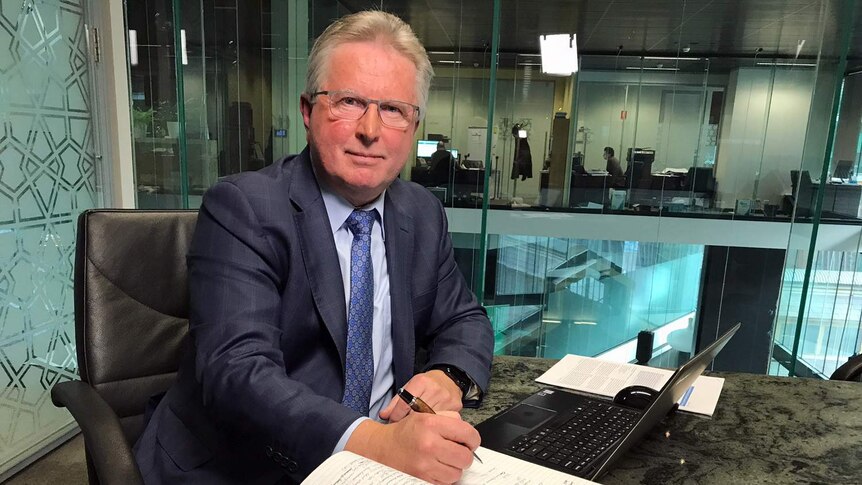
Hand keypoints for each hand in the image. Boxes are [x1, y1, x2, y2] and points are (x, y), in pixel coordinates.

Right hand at [345, 412, 479, 483]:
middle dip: (464, 455)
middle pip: (465, 457)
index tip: (470, 442)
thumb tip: (467, 433)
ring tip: (444, 460)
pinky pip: (445, 483)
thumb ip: (449, 419)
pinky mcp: (421, 478)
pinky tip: (436, 467)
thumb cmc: (406, 432)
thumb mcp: (425, 415)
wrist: (382, 448)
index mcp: (431, 424)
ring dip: (454, 468)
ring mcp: (425, 464)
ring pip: (457, 473)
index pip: (468, 434)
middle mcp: (429, 444)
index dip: (473, 439)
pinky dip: (444, 477)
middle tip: (457, 452)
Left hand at [379, 370, 461, 422]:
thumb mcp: (410, 386)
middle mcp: (434, 389)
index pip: (405, 403)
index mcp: (421, 382)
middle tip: (403, 428)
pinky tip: (431, 427)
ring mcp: (446, 399)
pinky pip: (442, 421)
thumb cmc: (427, 385)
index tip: (393, 422)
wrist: (450, 379)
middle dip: (407, 421)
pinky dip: (435, 426)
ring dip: (421, 426)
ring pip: (429, 419)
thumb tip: (383, 415)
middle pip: (417, 413)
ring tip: (416, 428)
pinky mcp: (456, 407)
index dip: (396, 416)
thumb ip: (396, 402)